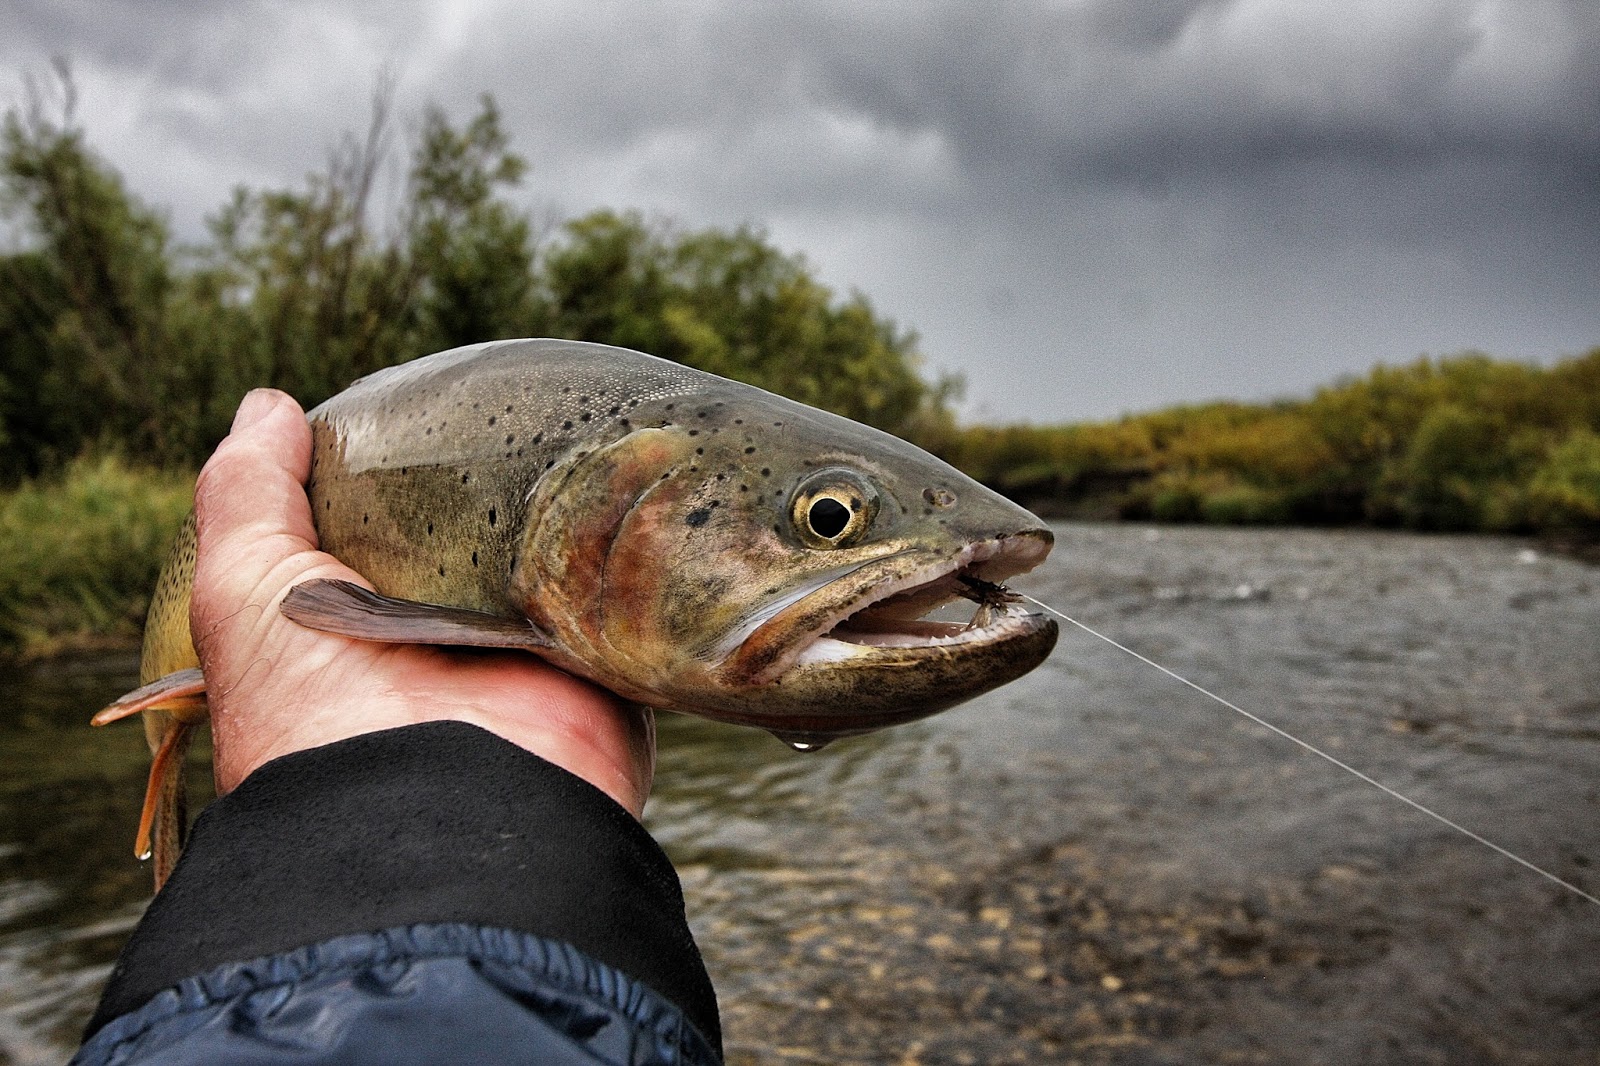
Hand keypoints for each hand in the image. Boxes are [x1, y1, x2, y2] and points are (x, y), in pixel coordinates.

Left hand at [189, 389, 654, 816]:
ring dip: (567, 517)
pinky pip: (625, 596)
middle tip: (517, 412)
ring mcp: (537, 665)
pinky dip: (624, 552)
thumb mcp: (245, 587)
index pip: (400, 542)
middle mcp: (457, 654)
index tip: (427, 419)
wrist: (428, 807)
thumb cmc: (315, 706)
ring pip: (560, 567)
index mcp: (373, 637)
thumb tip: (268, 403)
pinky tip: (628, 485)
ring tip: (584, 427)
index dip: (405, 483)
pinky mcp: (606, 672)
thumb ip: (249, 493)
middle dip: (498, 490)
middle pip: (486, 548)